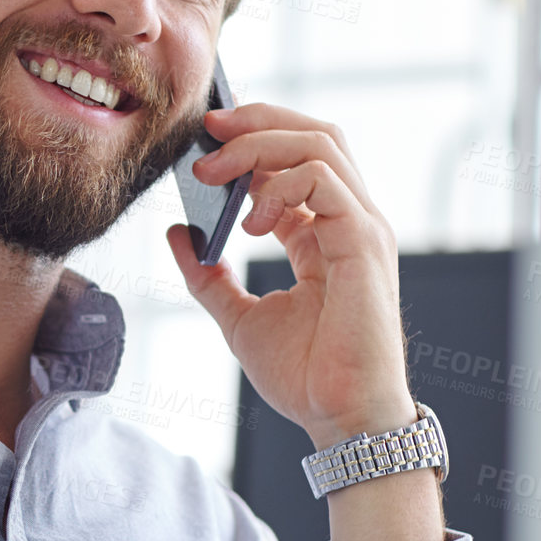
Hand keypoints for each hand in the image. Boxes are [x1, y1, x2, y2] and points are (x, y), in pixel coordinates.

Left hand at [164, 102, 415, 449]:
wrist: (339, 420)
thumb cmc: (306, 376)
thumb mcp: (237, 318)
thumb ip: (207, 275)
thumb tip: (176, 232)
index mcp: (324, 234)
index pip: (295, 159)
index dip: (250, 139)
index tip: (201, 138)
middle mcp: (349, 221)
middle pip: (315, 133)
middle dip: (257, 120)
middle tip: (205, 128)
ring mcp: (362, 227)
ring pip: (321, 143)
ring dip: (258, 145)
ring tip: (213, 173)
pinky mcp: (364, 242)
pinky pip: (324, 180)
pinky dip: (279, 186)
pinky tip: (250, 223)